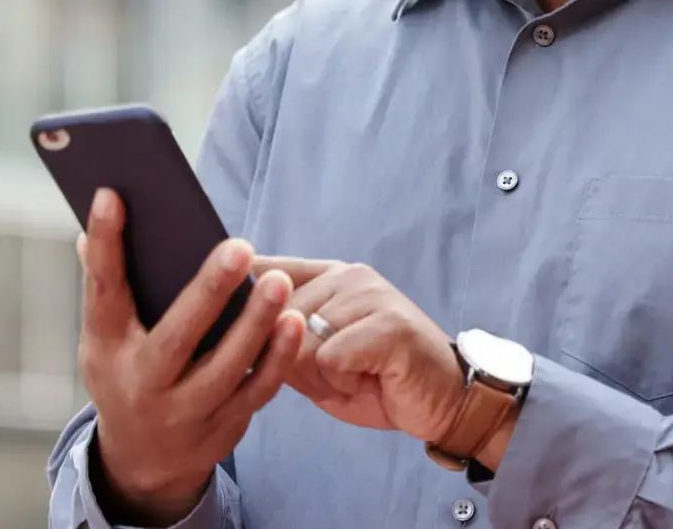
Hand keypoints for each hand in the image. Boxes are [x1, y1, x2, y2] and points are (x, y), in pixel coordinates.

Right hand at [76, 190, 305, 525]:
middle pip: (175, 337)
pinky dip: (277, 357)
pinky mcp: (223, 426)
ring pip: (224, 367)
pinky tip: (294, 321)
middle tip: (240, 246)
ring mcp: (183, 410)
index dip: (106, 244)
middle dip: (208, 292)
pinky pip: (256, 389)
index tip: (113, 195)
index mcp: (106, 348)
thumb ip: (111, 284)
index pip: (103, 291)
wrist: (142, 461)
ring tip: (279, 282)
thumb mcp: (106, 337)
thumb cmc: (127, 373)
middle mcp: (141, 382)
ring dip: (255, 324)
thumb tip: (100, 217)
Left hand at [252, 257, 508, 462]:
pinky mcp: (388, 323)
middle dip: (293, 361)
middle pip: (278, 319)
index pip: (267, 271)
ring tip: (355, 375)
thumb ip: (282, 337)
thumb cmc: (377, 380)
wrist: (442, 401)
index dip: (246, 302)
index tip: (242, 327)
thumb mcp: (318, 357)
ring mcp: (372, 294)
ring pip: (302, 341)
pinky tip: (370, 379)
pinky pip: (330, 358)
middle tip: (336, 373)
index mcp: (331, 276)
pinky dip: (343, 382)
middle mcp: (350, 275)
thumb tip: (230, 330)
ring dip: (321, 375)